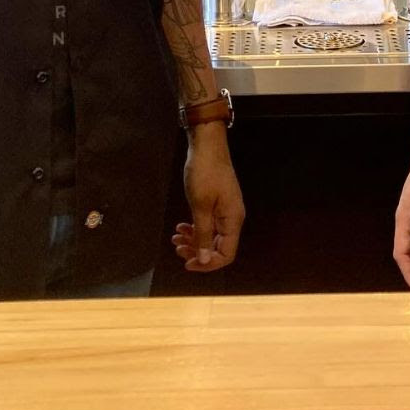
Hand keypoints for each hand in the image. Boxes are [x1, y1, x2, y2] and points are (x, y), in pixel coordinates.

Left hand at [172, 125, 244, 272]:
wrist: (207, 145)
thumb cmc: (204, 174)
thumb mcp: (200, 207)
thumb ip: (202, 235)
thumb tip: (205, 260)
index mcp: (232, 220)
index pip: (226, 254)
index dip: (208, 264)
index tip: (187, 263)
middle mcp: (232, 218)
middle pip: (218, 247)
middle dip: (197, 251)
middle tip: (177, 249)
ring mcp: (225, 210)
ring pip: (211, 235)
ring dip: (194, 240)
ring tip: (176, 238)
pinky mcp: (217, 202)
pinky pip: (208, 223)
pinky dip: (195, 228)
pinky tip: (182, 226)